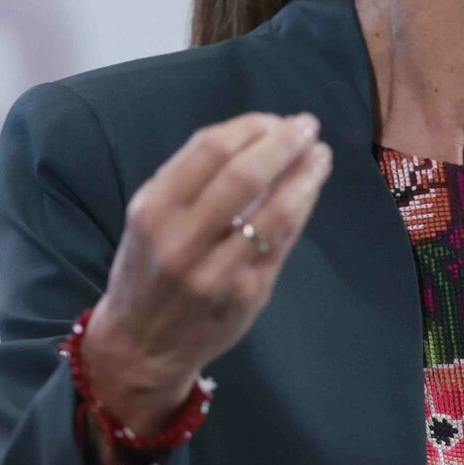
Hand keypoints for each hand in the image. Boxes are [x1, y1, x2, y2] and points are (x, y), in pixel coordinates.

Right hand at [82, 111, 332, 432]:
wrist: (143, 346)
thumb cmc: (148, 269)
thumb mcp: (150, 218)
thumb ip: (193, 180)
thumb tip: (256, 138)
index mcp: (153, 210)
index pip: (209, 150)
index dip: (249, 127)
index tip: (271, 119)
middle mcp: (183, 240)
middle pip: (245, 175)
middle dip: (283, 142)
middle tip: (307, 126)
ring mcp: (218, 271)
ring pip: (275, 211)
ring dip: (306, 175)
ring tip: (320, 154)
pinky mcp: (248, 294)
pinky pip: (284, 240)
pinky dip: (302, 207)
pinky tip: (311, 188)